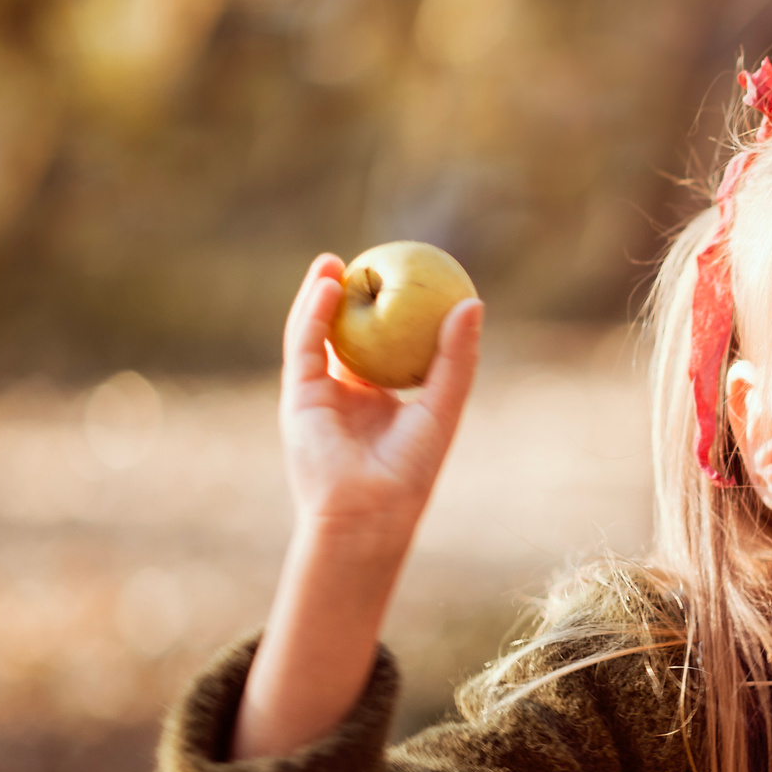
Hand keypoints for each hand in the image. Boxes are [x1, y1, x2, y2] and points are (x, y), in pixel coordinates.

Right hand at [279, 254, 482, 541]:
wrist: (369, 510)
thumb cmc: (411, 468)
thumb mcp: (443, 407)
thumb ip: (456, 359)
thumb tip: (473, 303)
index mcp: (380, 402)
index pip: (384, 349)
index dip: (392, 314)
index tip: (407, 279)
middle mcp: (346, 396)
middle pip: (346, 337)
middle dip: (349, 299)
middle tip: (367, 263)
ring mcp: (318, 395)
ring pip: (317, 335)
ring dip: (321, 296)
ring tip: (335, 261)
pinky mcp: (297, 395)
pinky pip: (304, 344)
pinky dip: (313, 312)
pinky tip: (328, 284)